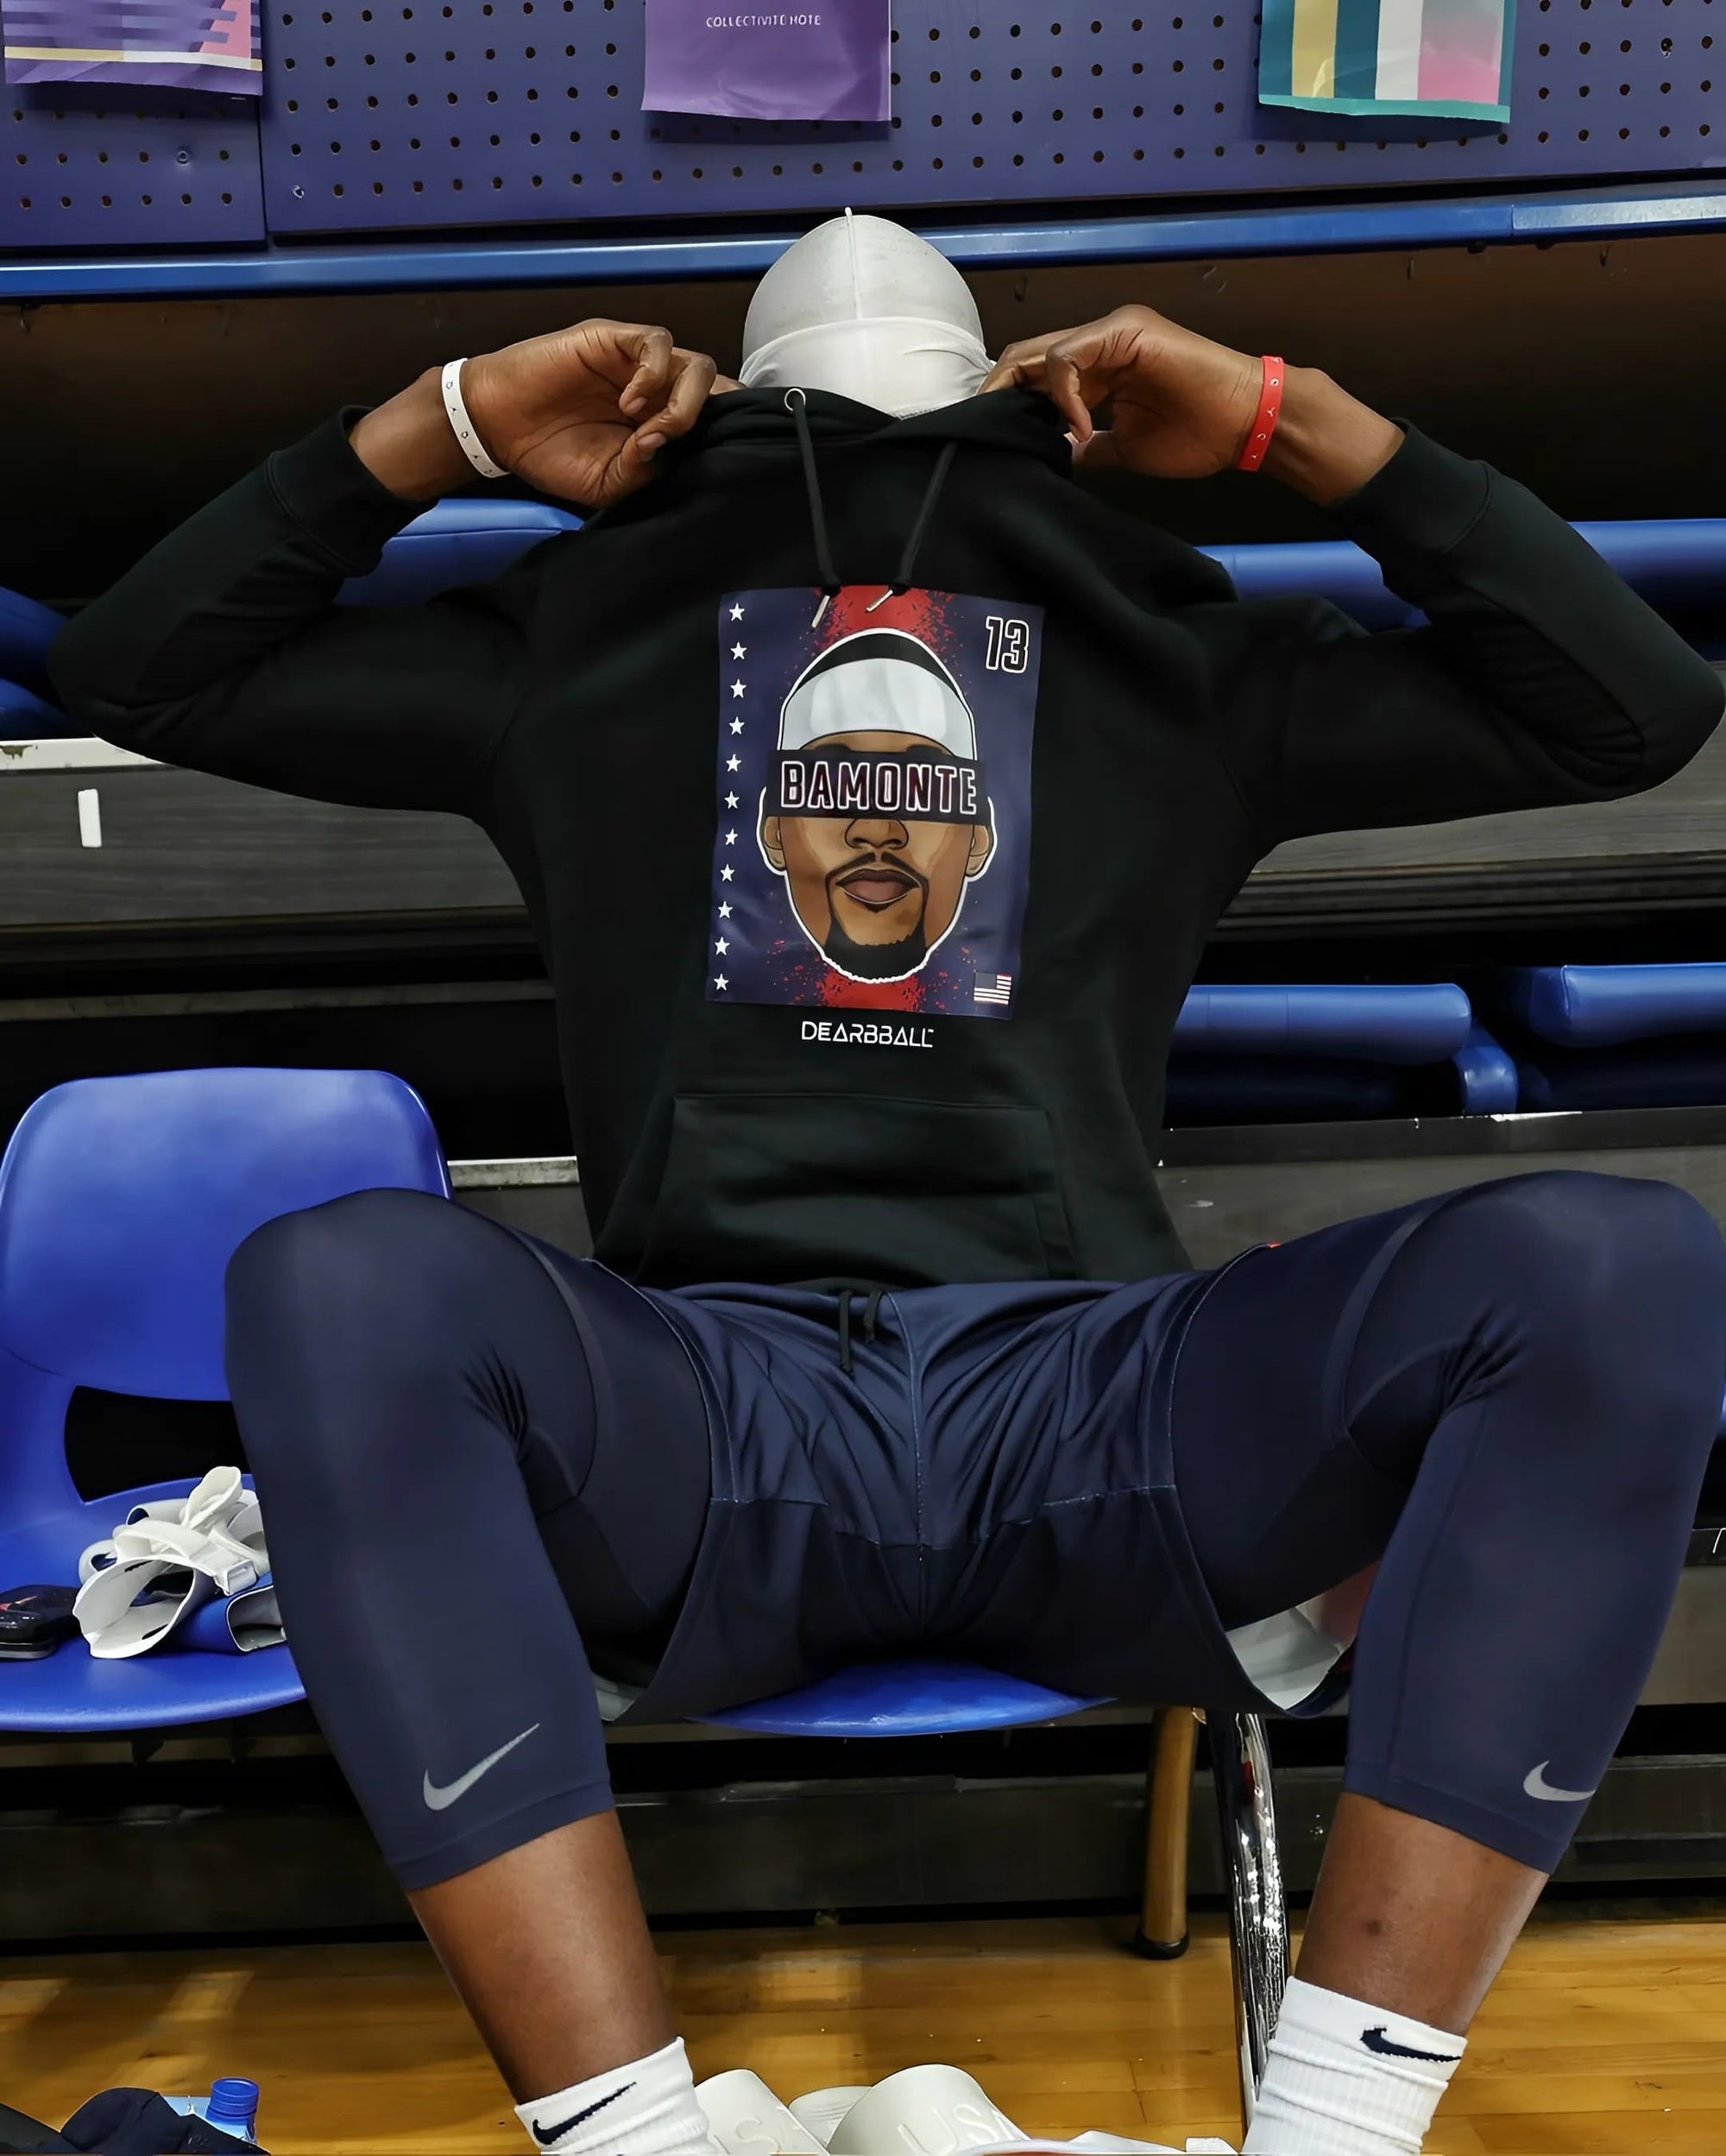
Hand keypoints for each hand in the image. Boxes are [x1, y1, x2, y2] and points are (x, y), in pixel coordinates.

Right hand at [352, 320, 716, 506]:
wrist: (499, 427)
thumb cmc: (551, 454)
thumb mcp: (605, 482)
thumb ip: (643, 470)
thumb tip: (667, 447)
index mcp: (659, 423)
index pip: (713, 416)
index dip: (726, 429)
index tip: (721, 454)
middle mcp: (657, 390)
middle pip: (714, 389)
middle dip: (702, 419)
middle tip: (665, 443)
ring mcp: (637, 363)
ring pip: (694, 365)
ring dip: (682, 401)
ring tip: (646, 427)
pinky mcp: (613, 340)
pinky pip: (656, 343)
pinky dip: (653, 374)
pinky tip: (629, 402)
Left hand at [982, 303, 1402, 503]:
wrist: (1246, 423)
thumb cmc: (1197, 434)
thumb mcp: (1126, 448)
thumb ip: (1089, 446)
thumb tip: (1056, 456)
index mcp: (1098, 367)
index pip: (1034, 376)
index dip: (1006, 402)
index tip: (990, 438)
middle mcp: (1099, 342)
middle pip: (1026, 357)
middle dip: (998, 393)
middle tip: (987, 433)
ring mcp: (1112, 332)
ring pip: (1040, 353)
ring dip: (1025, 394)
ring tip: (1034, 433)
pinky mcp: (1125, 331)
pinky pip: (1070, 356)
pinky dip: (1064, 392)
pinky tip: (1080, 424)